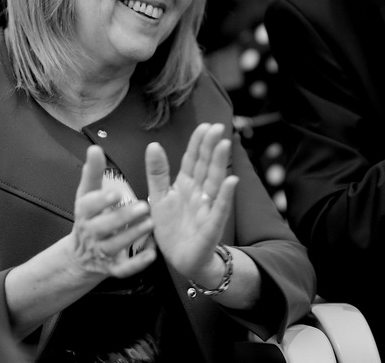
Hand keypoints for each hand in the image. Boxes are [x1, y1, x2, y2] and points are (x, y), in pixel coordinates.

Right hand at [67, 145, 156, 279]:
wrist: (80, 256)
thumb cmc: (89, 217)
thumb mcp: (87, 194)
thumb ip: (92, 172)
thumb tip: (94, 148)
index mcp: (84, 212)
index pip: (88, 206)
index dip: (101, 201)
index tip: (115, 193)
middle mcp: (91, 233)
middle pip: (103, 227)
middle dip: (122, 217)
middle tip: (143, 207)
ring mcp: (100, 252)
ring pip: (114, 246)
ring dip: (132, 235)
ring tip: (150, 224)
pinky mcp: (112, 268)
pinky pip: (123, 269)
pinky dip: (137, 264)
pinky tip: (152, 254)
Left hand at [146, 123, 238, 282]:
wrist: (180, 259)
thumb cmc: (171, 228)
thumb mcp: (158, 197)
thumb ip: (157, 172)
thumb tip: (153, 144)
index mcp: (185, 185)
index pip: (192, 160)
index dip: (198, 143)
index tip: (204, 126)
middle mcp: (199, 193)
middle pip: (205, 166)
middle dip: (211, 147)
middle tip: (217, 127)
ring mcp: (207, 208)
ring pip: (214, 182)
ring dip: (219, 164)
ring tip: (223, 145)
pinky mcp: (211, 226)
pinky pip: (219, 209)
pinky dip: (224, 196)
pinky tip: (230, 181)